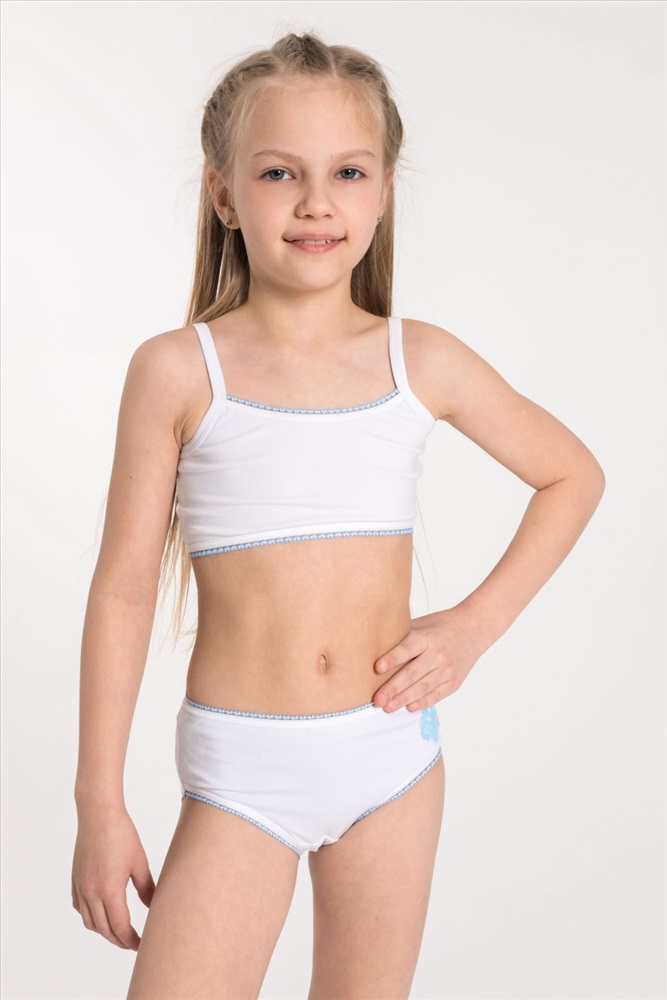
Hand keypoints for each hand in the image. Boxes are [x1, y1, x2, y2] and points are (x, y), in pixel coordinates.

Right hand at [71, 805, 154, 949]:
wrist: (98, 814)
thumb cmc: (122, 835)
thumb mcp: (139, 863)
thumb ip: (147, 888)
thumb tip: (153, 908)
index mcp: (109, 890)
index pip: (120, 928)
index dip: (131, 940)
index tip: (142, 944)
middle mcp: (91, 893)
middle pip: (104, 930)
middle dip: (119, 940)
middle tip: (133, 943)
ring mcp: (80, 887)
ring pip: (90, 922)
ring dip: (104, 931)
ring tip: (119, 932)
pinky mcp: (75, 880)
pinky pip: (80, 908)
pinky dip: (91, 917)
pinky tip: (101, 913)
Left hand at [373, 605, 486, 711]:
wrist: (474, 629)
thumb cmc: (439, 626)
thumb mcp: (422, 625)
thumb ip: (402, 636)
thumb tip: (373, 647)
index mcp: (427, 637)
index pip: (408, 647)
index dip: (392, 657)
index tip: (377, 667)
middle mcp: (438, 654)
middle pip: (413, 673)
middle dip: (393, 688)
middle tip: (377, 699)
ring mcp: (448, 669)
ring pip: (423, 687)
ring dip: (404, 699)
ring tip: (388, 707)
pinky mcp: (454, 682)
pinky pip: (436, 695)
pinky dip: (422, 702)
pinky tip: (409, 707)